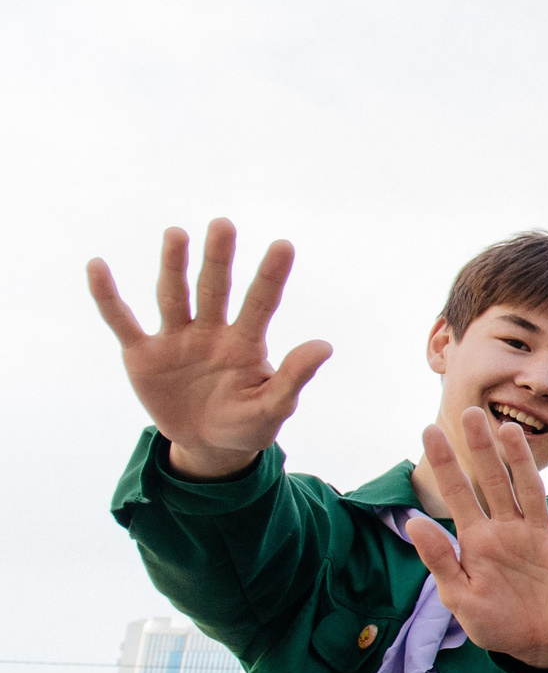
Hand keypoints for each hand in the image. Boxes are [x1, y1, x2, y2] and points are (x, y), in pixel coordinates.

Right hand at [90, 221, 331, 477]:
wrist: (209, 447)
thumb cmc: (248, 424)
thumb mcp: (273, 407)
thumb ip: (293, 377)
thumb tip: (325, 345)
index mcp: (245, 342)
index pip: (261, 302)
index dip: (271, 275)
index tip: (284, 245)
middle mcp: (210, 332)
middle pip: (215, 289)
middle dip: (218, 259)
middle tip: (224, 225)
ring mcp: (175, 339)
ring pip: (174, 296)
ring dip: (173, 266)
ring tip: (177, 234)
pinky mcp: (142, 354)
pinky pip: (122, 320)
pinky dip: (107, 296)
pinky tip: (97, 266)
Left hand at [407, 408, 547, 669]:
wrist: (542, 648)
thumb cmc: (496, 625)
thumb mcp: (460, 597)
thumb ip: (440, 560)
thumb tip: (413, 523)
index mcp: (478, 539)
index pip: (457, 493)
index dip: (444, 462)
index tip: (429, 429)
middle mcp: (508, 529)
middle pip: (493, 481)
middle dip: (481, 448)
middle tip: (470, 412)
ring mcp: (540, 535)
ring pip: (528, 489)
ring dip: (520, 460)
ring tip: (508, 429)